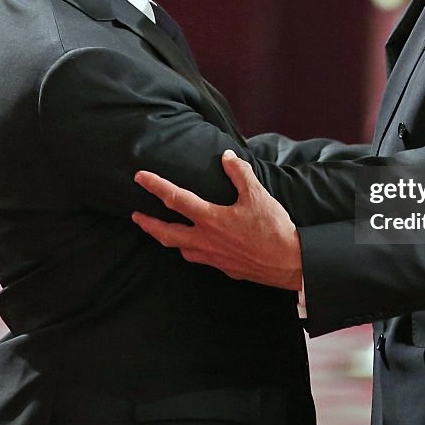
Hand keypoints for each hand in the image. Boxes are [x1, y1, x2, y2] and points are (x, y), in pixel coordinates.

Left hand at [132, 151, 302, 290]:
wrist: (289, 262)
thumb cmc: (273, 228)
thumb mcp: (258, 194)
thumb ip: (239, 173)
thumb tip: (227, 156)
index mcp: (211, 219)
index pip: (175, 199)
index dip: (155, 186)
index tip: (140, 178)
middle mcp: (206, 240)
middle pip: (167, 233)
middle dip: (148, 224)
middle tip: (136, 216)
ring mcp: (213, 257)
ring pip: (180, 249)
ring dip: (168, 239)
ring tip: (162, 232)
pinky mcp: (224, 268)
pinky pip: (199, 259)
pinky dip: (190, 250)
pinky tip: (195, 248)